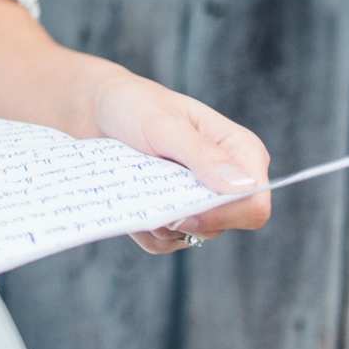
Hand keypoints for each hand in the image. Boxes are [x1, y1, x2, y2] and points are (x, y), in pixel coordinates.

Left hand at [88, 72, 272, 253]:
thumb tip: (244, 187)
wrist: (95, 110)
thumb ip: (202, 155)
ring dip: (158, 222)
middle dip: (183, 217)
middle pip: (223, 226)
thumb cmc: (135, 105)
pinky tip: (128, 199)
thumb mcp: (165, 124)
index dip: (224, 215)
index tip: (182, 213)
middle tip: (147, 189)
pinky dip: (142, 229)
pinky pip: (163, 242)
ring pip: (192, 237)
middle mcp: (226, 181)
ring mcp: (200, 201)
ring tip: (134, 185)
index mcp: (240, 153)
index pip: (253, 203)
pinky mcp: (173, 215)